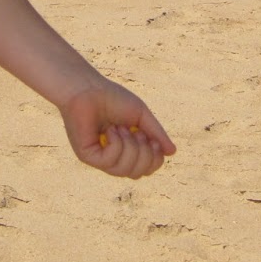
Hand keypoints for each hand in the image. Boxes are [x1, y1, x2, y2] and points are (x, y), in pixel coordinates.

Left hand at [60, 79, 175, 178]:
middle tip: (137, 132)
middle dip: (144, 154)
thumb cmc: (112, 98)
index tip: (152, 139)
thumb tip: (172, 152)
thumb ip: (156, 133)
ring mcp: (100, 158)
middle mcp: (114, 157)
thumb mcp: (141, 116)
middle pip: (139, 173)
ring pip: (125, 171)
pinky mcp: (88, 156)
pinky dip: (116, 145)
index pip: (147, 168)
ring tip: (120, 128)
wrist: (88, 88)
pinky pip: (109, 162)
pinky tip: (109, 130)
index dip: (155, 159)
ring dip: (129, 147)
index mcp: (128, 149)